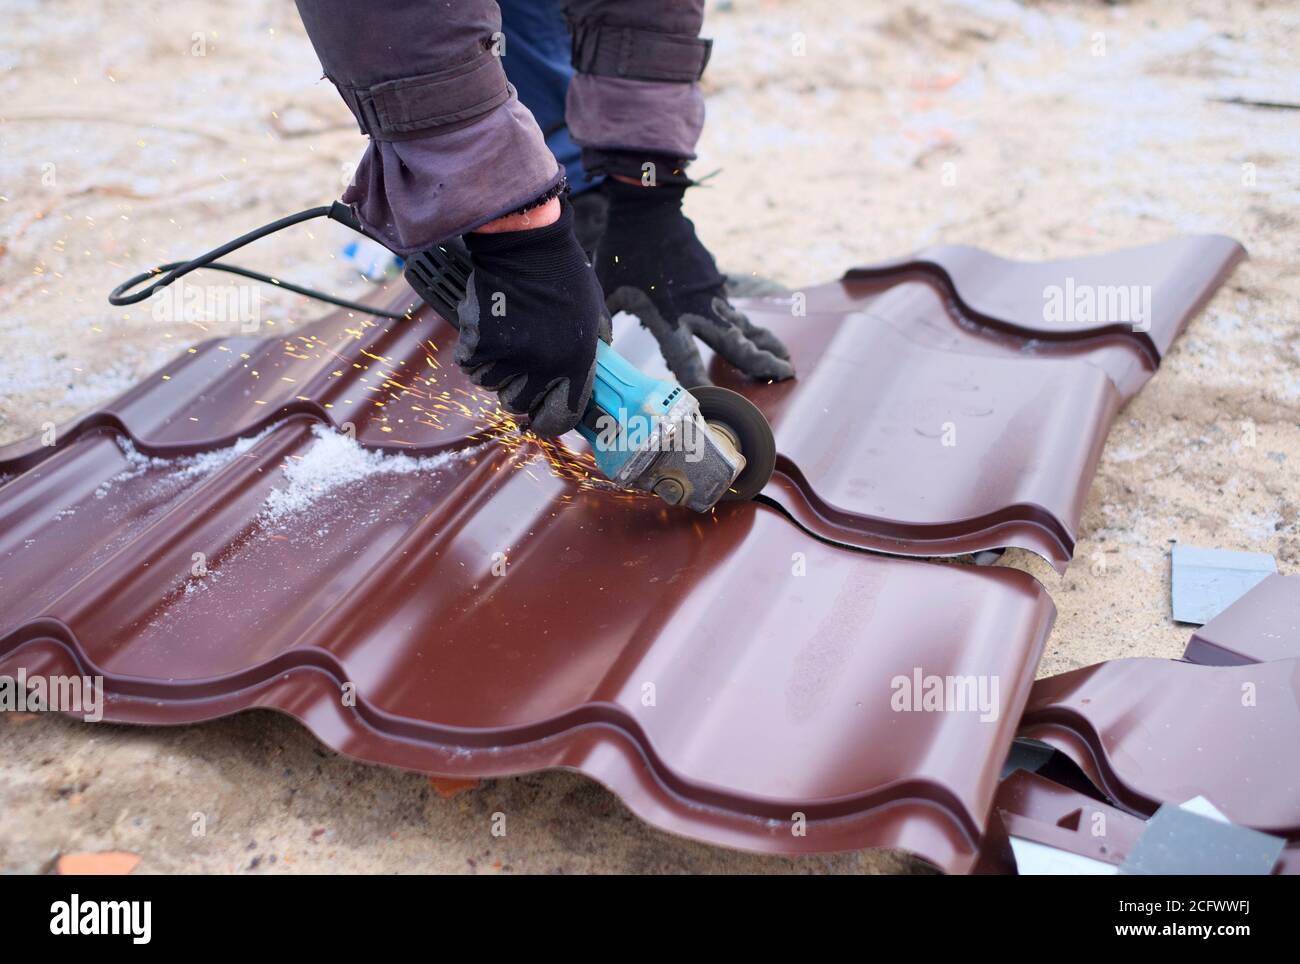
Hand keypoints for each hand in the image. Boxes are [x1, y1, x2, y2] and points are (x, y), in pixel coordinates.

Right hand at [456, 196, 606, 436]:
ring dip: (494, 369)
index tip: (541, 415)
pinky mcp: (479, 343)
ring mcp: (509, 357)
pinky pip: (470, 366)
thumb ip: (592, 351)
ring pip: (491, 386)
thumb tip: (586, 380)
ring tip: (504, 339)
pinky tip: (487, 332)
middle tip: (518, 363)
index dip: (548, 419)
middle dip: (517, 388)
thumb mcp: (594, 316)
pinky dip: (474, 354)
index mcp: (576, 363)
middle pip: (519, 404)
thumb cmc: (563, 275)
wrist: (527, 243)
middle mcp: (543, 367)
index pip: (561, 417)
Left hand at [594, 179, 794, 387]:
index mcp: (667, 318)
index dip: (701, 386)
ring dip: (767, 346)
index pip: (686, 362)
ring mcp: (712, 295)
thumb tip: (597, 350)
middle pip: (736, 345)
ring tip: (787, 363)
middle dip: (761, 363)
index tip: (717, 406)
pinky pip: (737, 311)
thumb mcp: (608, 291)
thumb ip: (605, 324)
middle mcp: (697, 310)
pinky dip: (751, 327)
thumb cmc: (625, 251)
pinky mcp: (716, 282)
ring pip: (746, 328)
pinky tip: (760, 337)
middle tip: (786, 377)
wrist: (649, 210)